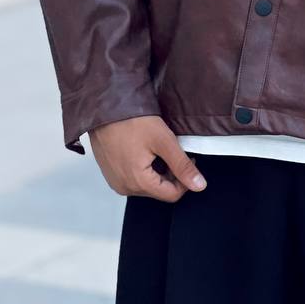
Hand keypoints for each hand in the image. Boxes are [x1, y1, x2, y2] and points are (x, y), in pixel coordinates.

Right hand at [88, 115, 207, 202]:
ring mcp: (115, 181)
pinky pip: (133, 178)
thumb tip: (199, 186)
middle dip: (171, 173)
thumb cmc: (132, 121)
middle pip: (159, 190)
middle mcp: (124, 188)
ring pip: (147, 185)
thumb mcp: (163, 141)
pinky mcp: (110, 173)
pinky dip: (144, 168)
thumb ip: (182, 166)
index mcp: (138, 183)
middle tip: (173, 150)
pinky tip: (144, 150)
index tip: (188, 158)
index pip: (172, 195)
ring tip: (157, 148)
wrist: (105, 109)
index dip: (185, 179)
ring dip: (157, 171)